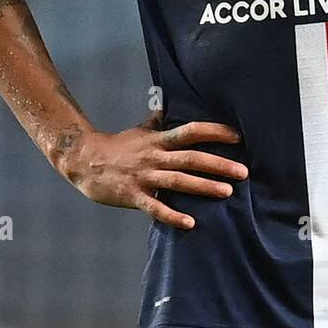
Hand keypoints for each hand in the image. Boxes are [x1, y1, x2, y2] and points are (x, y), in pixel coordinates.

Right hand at [59, 118, 247, 229]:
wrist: (83, 161)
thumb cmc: (117, 146)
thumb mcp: (140, 130)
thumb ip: (158, 121)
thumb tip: (170, 104)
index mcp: (159, 140)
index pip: (191, 131)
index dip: (214, 132)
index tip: (237, 137)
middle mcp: (154, 157)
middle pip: (190, 158)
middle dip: (218, 164)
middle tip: (244, 172)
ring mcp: (144, 177)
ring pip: (177, 182)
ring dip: (203, 187)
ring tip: (227, 192)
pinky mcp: (132, 195)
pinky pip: (155, 207)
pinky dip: (172, 215)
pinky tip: (190, 223)